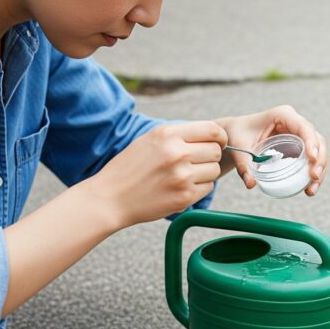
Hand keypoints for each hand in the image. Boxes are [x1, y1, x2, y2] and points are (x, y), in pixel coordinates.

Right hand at [84, 121, 226, 226]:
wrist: (109, 198)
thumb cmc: (130, 167)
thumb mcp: (151, 140)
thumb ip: (180, 135)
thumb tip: (214, 134)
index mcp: (168, 134)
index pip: (213, 130)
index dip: (219, 137)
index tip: (216, 143)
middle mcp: (177, 153)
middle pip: (216, 151)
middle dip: (210, 156)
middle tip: (195, 162)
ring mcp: (182, 176)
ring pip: (214, 170)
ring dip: (205, 173)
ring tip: (184, 176)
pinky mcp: (184, 197)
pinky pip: (208, 188)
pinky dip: (199, 188)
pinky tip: (180, 188)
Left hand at [217, 105, 326, 195]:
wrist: (236, 133)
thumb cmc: (238, 134)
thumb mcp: (239, 148)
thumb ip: (244, 166)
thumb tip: (251, 184)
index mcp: (283, 115)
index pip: (304, 127)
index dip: (312, 142)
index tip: (312, 159)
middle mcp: (294, 122)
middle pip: (316, 139)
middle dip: (319, 159)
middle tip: (314, 178)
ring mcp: (299, 134)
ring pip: (318, 149)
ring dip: (320, 169)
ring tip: (311, 190)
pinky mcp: (299, 145)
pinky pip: (312, 158)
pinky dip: (313, 172)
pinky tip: (309, 188)